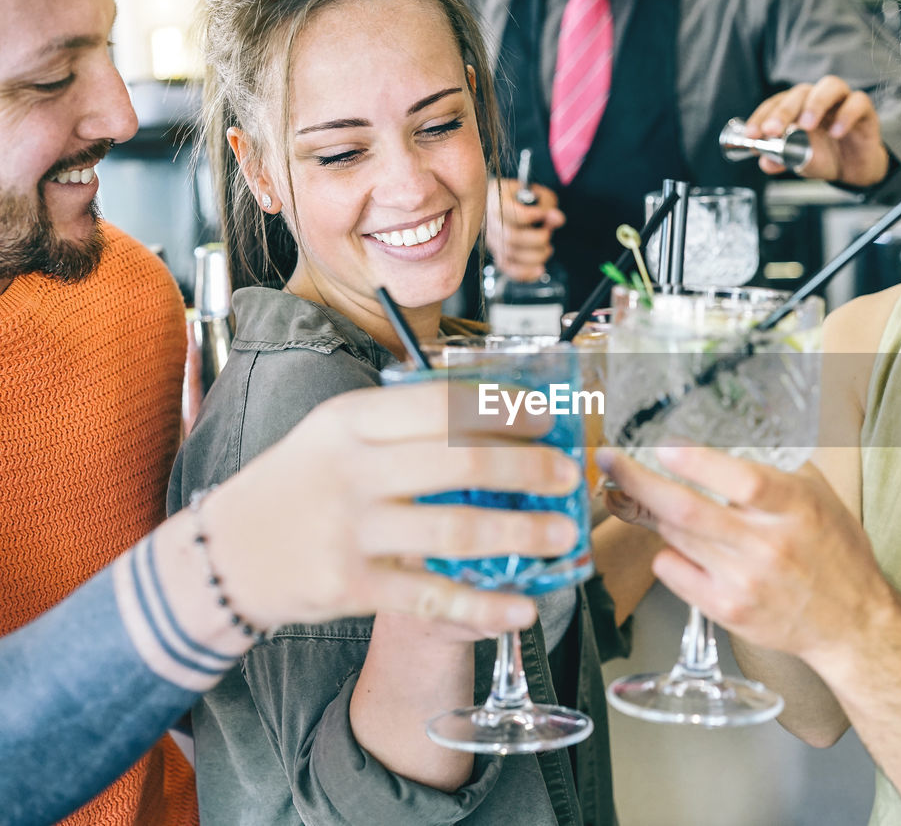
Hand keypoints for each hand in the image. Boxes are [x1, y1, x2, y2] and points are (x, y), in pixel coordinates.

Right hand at [203, 380, 580, 636]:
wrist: (222, 556)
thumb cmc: (295, 485)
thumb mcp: (333, 434)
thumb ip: (402, 425)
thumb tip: (494, 418)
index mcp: (350, 420)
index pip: (442, 404)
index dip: (503, 410)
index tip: (545, 418)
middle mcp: (352, 469)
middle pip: (461, 461)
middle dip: (528, 467)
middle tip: (568, 477)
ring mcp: (351, 530)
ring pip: (456, 528)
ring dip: (522, 532)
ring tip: (562, 535)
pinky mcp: (351, 586)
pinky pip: (433, 596)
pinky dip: (484, 605)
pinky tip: (521, 606)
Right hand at [485, 177, 565, 280]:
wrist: (510, 204)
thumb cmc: (524, 198)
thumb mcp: (537, 194)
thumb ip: (547, 206)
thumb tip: (557, 219)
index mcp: (497, 200)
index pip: (511, 212)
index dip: (532, 216)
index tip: (546, 215)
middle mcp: (491, 222)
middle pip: (510, 237)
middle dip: (537, 239)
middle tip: (548, 233)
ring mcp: (493, 240)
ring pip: (510, 255)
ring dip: (536, 256)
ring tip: (547, 248)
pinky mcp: (498, 254)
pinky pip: (508, 269)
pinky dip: (525, 273)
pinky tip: (539, 270)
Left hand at [595, 445, 883, 659]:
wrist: (850, 623)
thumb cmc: (835, 554)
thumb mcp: (819, 496)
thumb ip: (776, 469)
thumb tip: (727, 437)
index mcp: (795, 508)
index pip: (741, 481)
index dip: (697, 462)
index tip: (663, 445)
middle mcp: (768, 546)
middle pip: (688, 511)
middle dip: (638, 482)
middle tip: (611, 462)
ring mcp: (744, 582)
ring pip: (674, 537)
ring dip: (648, 512)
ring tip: (632, 495)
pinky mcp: (727, 610)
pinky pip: (673, 572)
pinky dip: (665, 552)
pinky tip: (676, 545)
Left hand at [745, 75, 889, 187]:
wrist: (855, 170)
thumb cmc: (826, 157)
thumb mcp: (799, 162)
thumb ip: (781, 160)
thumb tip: (765, 162)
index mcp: (797, 107)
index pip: (776, 103)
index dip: (762, 117)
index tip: (752, 134)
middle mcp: (818, 98)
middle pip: (800, 92)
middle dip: (784, 111)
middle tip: (773, 130)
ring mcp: (842, 101)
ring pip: (830, 86)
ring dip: (815, 104)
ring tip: (806, 126)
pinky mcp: (864, 109)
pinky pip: (857, 102)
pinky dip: (846, 116)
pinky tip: (836, 133)